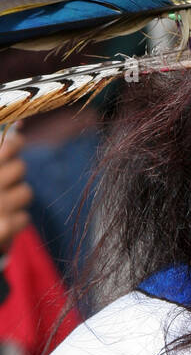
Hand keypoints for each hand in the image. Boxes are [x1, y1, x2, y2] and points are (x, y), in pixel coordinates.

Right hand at [0, 127, 31, 254]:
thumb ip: (0, 152)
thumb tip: (19, 126)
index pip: (9, 147)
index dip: (15, 143)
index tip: (16, 143)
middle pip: (20, 169)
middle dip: (14, 175)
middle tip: (3, 182)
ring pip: (26, 193)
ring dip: (16, 198)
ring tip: (2, 204)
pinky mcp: (3, 228)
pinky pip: (25, 218)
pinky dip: (16, 221)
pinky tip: (3, 222)